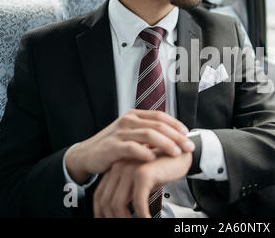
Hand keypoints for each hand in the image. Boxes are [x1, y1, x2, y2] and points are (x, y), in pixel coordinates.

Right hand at [65, 109, 194, 184]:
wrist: (86, 156)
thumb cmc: (113, 147)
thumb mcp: (132, 135)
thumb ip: (149, 133)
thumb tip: (174, 137)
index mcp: (134, 115)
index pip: (160, 116)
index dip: (176, 124)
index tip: (187, 134)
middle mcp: (128, 121)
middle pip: (158, 125)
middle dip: (176, 136)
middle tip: (188, 146)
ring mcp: (119, 133)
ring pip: (148, 134)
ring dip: (165, 144)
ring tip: (176, 152)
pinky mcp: (112, 146)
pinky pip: (131, 148)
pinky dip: (144, 153)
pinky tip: (153, 159)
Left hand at [93, 151, 192, 217]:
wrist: (182, 151)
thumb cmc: (163, 166)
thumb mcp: (141, 178)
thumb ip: (128, 190)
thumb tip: (119, 212)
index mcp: (116, 168)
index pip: (99, 195)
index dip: (100, 212)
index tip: (105, 220)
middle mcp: (119, 167)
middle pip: (106, 201)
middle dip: (112, 218)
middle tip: (123, 226)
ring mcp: (130, 169)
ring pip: (118, 204)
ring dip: (126, 219)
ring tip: (136, 223)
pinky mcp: (143, 174)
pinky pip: (138, 202)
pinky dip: (142, 215)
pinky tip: (147, 219)